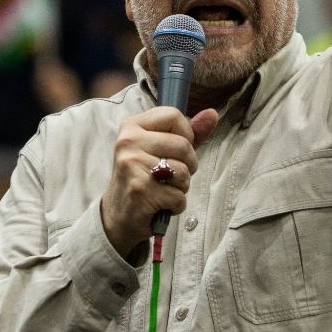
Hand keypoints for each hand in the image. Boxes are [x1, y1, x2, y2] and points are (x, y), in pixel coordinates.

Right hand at [100, 107, 218, 255]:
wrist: (119, 217)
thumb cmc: (145, 180)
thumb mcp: (163, 151)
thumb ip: (189, 133)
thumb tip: (213, 114)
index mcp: (133, 126)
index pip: (174, 115)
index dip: (186, 135)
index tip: (175, 151)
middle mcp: (128, 141)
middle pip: (183, 145)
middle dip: (188, 165)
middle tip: (170, 177)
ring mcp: (132, 164)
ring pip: (183, 171)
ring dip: (181, 187)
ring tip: (163, 190)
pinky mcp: (139, 190)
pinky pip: (178, 196)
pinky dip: (176, 205)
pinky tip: (160, 205)